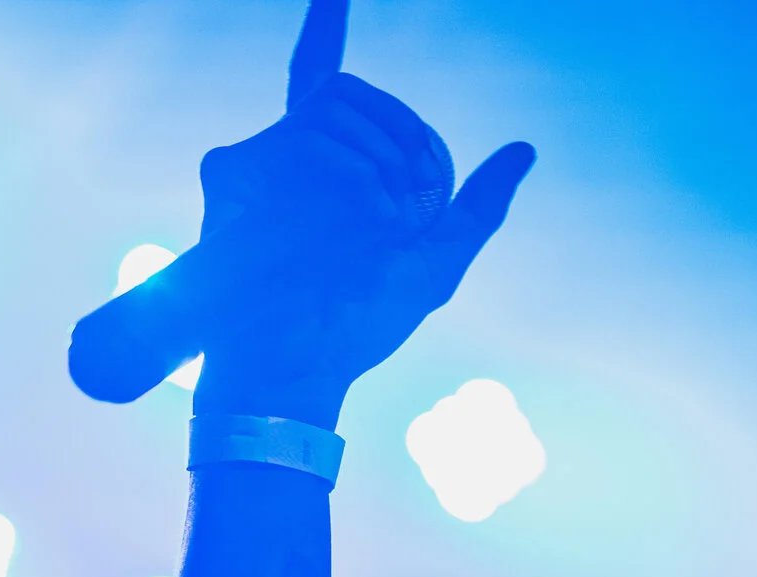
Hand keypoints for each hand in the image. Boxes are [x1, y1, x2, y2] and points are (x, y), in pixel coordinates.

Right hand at [189, 0, 534, 426]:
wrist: (297, 363)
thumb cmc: (360, 326)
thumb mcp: (437, 263)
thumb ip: (479, 204)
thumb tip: (525, 148)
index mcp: (328, 169)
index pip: (324, 80)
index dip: (321, 27)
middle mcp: (287, 153)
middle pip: (353, 92)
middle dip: (402, 140)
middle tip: (405, 213)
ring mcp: (258, 158)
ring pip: (335, 110)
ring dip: (380, 168)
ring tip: (370, 233)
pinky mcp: (231, 169)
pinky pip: (304, 136)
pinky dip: (346, 178)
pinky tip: (340, 227)